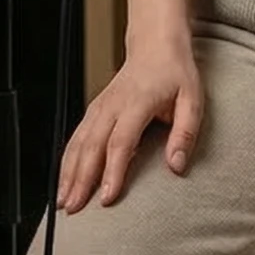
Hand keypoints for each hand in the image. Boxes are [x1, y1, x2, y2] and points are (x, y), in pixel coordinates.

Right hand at [54, 31, 202, 212]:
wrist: (155, 44)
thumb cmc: (175, 73)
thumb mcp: (192, 99)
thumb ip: (185, 133)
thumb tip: (176, 166)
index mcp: (137, 101)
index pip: (121, 142)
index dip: (113, 171)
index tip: (107, 197)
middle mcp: (112, 105)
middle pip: (92, 146)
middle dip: (80, 179)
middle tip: (74, 209)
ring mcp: (100, 106)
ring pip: (77, 142)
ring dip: (68, 173)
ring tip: (62, 202)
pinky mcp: (94, 109)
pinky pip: (76, 136)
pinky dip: (67, 160)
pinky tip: (63, 180)